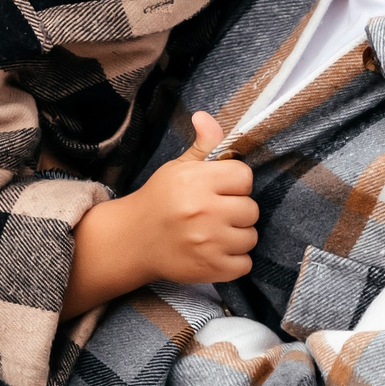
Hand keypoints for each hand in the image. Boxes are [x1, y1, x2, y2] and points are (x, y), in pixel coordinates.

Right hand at [64, 112, 257, 315]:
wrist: (133, 240)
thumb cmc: (159, 199)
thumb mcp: (177, 168)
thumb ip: (202, 145)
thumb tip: (205, 116)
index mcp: (196, 182)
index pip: (244, 177)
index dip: (236, 183)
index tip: (222, 189)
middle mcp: (203, 211)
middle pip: (252, 209)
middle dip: (238, 210)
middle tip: (217, 213)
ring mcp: (207, 243)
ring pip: (250, 237)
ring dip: (238, 236)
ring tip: (216, 232)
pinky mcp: (209, 268)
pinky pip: (244, 264)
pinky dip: (235, 261)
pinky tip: (216, 251)